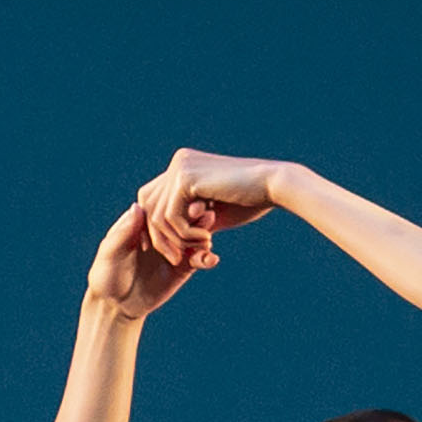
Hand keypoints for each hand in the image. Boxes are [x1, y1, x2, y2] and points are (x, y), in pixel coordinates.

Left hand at [85, 196, 206, 320]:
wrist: (115, 305)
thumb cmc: (106, 275)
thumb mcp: (111, 253)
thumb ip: (124, 232)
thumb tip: (138, 207)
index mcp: (144, 222)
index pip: (163, 207)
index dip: (176, 204)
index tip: (187, 204)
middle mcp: (162, 232)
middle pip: (184, 219)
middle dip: (196, 218)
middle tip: (206, 217)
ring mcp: (175, 248)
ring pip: (195, 237)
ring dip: (204, 236)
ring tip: (207, 240)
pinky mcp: (183, 267)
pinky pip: (199, 260)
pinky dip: (207, 258)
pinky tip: (211, 260)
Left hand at [136, 148, 285, 271]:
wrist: (273, 185)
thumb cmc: (249, 201)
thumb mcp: (212, 214)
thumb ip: (190, 220)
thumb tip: (168, 237)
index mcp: (184, 166)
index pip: (152, 201)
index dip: (156, 230)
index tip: (172, 252)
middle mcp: (179, 162)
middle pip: (148, 208)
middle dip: (162, 239)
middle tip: (182, 258)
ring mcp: (180, 167)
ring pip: (157, 216)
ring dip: (177, 240)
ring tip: (202, 247)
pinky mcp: (186, 177)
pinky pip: (171, 217)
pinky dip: (186, 235)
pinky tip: (208, 238)